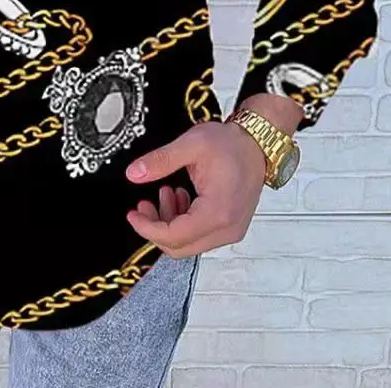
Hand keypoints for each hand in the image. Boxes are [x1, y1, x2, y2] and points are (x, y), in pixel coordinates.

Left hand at [124, 120, 267, 257]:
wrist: (257, 143)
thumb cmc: (232, 144)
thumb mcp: (190, 145)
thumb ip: (160, 160)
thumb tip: (134, 173)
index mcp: (217, 212)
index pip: (174, 236)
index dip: (147, 228)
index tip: (133, 215)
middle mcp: (227, 228)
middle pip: (180, 247)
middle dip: (155, 228)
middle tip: (143, 205)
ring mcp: (231, 230)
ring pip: (189, 243)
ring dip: (169, 223)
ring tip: (165, 193)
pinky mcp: (230, 227)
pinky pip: (200, 236)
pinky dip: (183, 222)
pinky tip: (180, 198)